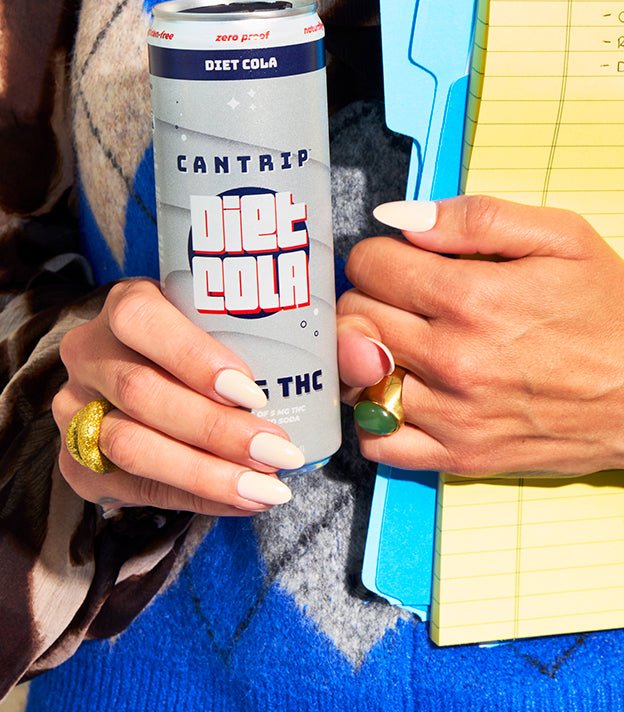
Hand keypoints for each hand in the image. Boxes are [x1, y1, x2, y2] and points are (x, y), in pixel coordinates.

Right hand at [55, 279, 303, 514]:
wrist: (142, 373)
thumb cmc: (212, 341)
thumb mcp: (241, 322)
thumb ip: (298, 334)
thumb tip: (366, 358)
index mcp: (126, 304)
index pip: (142, 318)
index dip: (194, 357)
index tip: (253, 391)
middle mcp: (90, 353)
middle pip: (143, 392)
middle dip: (218, 430)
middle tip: (280, 452)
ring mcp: (74, 409)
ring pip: (130, 445)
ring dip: (206, 472)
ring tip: (268, 486)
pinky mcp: (76, 463)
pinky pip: (132, 487)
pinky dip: (195, 498)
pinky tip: (243, 501)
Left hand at [337, 196, 623, 475]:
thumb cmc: (615, 307)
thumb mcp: (563, 236)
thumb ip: (475, 219)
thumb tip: (399, 217)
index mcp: (473, 296)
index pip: (370, 266)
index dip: (381, 253)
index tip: (405, 259)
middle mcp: (454, 359)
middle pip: (355, 318)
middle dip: (371, 296)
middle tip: (405, 295)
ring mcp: (455, 416)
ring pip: (356, 378)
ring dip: (369, 352)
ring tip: (405, 340)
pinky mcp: (463, 458)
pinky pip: (378, 441)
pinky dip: (377, 414)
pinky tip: (405, 391)